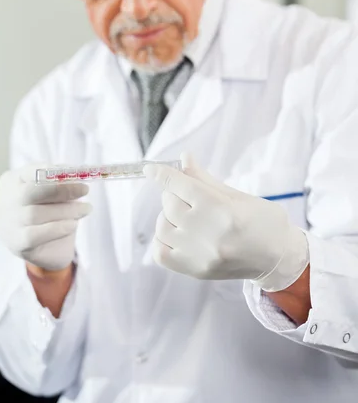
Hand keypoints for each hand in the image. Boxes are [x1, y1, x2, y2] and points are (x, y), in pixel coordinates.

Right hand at [0, 165, 90, 270]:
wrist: (43, 246)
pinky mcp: (16, 243)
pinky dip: (58, 228)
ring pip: (35, 214)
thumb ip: (60, 181)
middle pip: (31, 192)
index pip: (29, 171)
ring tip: (86, 209)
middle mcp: (5, 200)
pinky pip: (36, 235)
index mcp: (12, 180)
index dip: (52, 172)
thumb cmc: (48, 209)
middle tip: (84, 190)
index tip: (74, 173)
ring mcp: (7, 223)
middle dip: (61, 190)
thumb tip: (77, 175)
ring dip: (66, 210)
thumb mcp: (53, 191)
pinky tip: (73, 225)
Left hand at [144, 154, 308, 291]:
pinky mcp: (196, 270)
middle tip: (184, 193)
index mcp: (221, 209)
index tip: (150, 169)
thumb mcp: (238, 195)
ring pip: (162, 227)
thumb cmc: (263, 222)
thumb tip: (184, 159)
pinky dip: (162, 240)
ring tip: (183, 215)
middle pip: (170, 204)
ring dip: (167, 216)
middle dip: (173, 193)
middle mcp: (208, 232)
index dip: (161, 174)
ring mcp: (200, 255)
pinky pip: (161, 253)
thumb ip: (205, 179)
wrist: (278, 257)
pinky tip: (176, 233)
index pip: (180, 185)